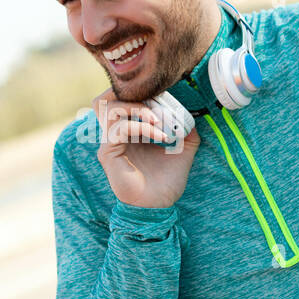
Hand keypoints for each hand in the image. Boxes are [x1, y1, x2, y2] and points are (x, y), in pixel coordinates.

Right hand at [92, 87, 200, 208]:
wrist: (159, 206)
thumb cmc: (166, 181)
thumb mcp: (183, 150)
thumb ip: (187, 132)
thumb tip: (191, 116)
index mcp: (129, 130)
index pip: (122, 99)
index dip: (141, 93)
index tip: (166, 97)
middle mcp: (115, 134)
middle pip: (106, 99)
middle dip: (132, 94)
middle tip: (157, 102)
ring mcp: (109, 143)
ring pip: (111, 109)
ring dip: (138, 108)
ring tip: (158, 120)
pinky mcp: (108, 153)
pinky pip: (119, 129)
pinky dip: (141, 126)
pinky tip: (160, 135)